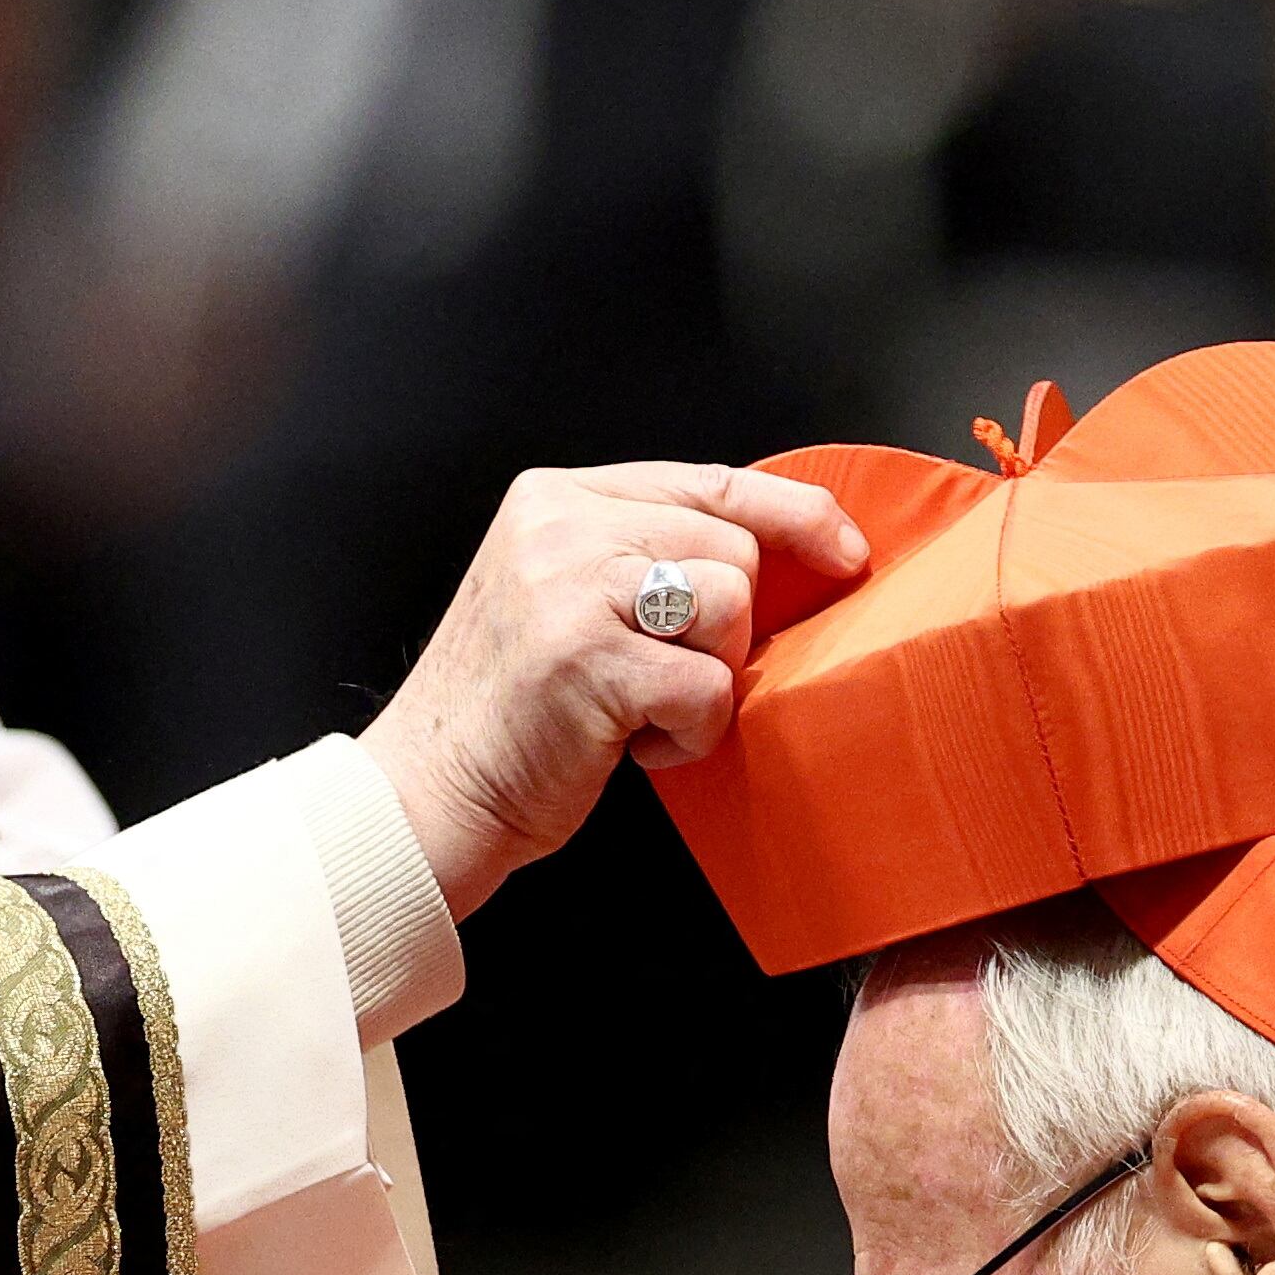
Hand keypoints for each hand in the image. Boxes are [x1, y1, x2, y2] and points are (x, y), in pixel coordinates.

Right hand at [361, 462, 866, 916]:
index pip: (710, 480)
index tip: (845, 550)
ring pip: (731, 607)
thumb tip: (774, 550)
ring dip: (707, 680)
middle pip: (733, 547)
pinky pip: (709, 689)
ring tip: (640, 709)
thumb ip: (640, 554)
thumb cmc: (509, 712)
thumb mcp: (562, 595)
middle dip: (725, 630)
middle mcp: (561, 528)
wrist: (429, 794)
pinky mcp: (592, 659)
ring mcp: (574, 588)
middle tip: (659, 677)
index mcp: (556, 498)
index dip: (795, 513)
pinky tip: (628, 744)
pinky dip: (688, 736)